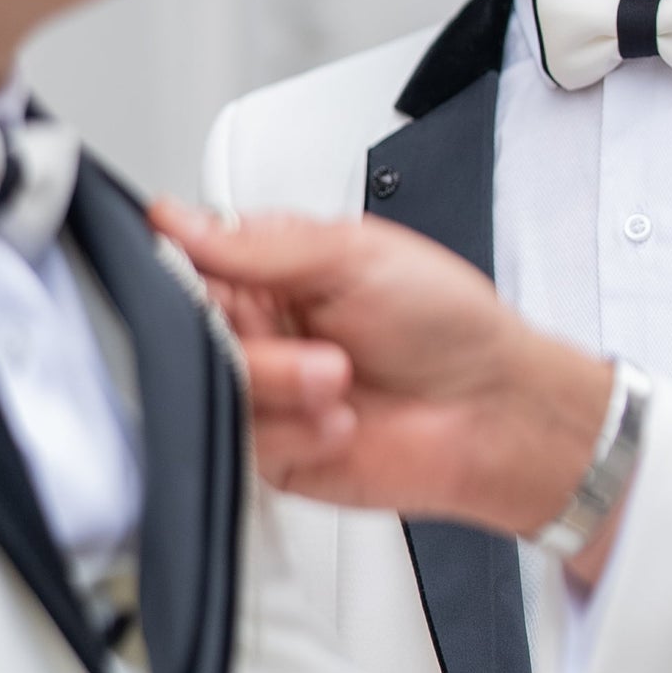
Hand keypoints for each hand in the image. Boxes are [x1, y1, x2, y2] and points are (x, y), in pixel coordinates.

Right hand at [154, 203, 615, 545]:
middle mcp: (264, 332)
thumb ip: (258, 243)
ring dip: (278, 385)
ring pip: (209, 390)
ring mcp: (265, 394)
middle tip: (314, 343)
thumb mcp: (355, 255)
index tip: (212, 282)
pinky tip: (342, 423)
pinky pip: (241, 443)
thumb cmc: (447, 326)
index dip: (189, 276)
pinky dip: (294, 432)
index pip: (190, 266)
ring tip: (340, 378)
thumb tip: (176, 219)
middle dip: (251, 340)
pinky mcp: (274, 453)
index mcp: (274, 273)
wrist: (495, 412)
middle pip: (191, 332)